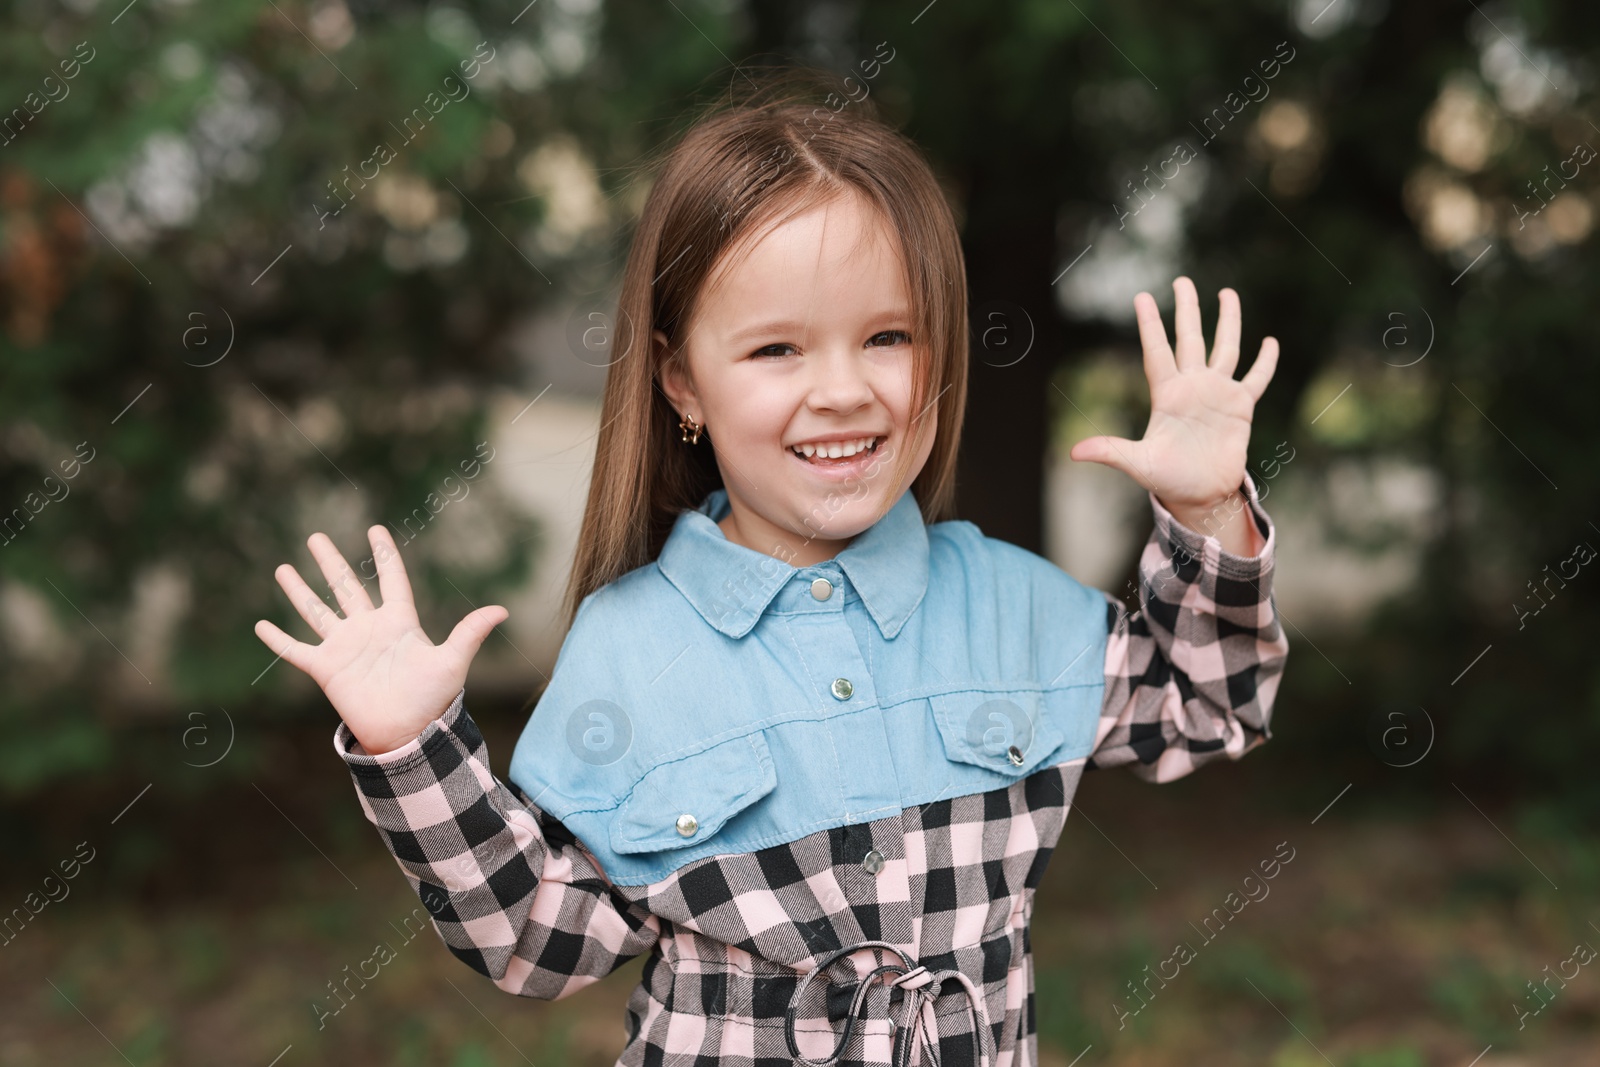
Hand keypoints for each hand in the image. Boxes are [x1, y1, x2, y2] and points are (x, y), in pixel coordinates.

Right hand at [254, 526, 508, 754]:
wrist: (407, 733)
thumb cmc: (432, 699)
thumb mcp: (452, 662)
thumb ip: (470, 632)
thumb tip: (502, 609)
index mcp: (399, 622)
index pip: (391, 579)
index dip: (384, 555)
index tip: (375, 529)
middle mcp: (369, 630)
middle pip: (346, 587)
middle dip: (331, 562)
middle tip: (316, 537)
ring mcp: (345, 647)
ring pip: (317, 611)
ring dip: (300, 590)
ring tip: (283, 567)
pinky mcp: (326, 668)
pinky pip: (296, 650)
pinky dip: (277, 639)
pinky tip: (260, 625)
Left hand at [1069, 277, 1277, 526]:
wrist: (1201, 495)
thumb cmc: (1168, 480)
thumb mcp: (1138, 463)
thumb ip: (1110, 451)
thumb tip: (1074, 453)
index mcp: (1166, 395)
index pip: (1157, 351)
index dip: (1150, 324)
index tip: (1142, 296)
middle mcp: (1192, 387)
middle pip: (1189, 339)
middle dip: (1187, 309)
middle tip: (1182, 280)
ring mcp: (1217, 393)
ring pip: (1224, 348)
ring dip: (1227, 321)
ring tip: (1227, 292)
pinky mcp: (1241, 406)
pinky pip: (1256, 378)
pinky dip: (1265, 361)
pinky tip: (1269, 341)